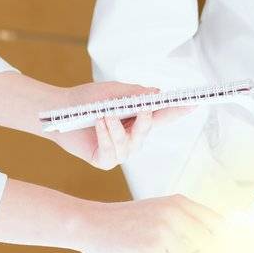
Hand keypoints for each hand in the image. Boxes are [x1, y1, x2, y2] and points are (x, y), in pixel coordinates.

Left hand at [48, 82, 195, 170]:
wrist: (60, 110)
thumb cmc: (86, 100)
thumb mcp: (112, 92)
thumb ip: (134, 93)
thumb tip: (156, 93)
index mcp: (136, 119)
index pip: (162, 115)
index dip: (178, 110)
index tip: (193, 102)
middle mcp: (131, 137)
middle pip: (148, 131)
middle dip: (146, 121)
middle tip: (143, 108)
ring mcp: (119, 151)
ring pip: (130, 145)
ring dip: (118, 128)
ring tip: (105, 115)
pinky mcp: (104, 160)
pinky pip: (112, 152)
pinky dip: (106, 136)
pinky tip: (98, 124)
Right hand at [76, 195, 221, 252]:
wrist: (91, 224)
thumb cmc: (125, 223)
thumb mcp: (158, 213)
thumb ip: (184, 224)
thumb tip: (214, 251)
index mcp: (180, 202)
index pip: (219, 223)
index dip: (221, 243)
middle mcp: (176, 212)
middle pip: (210, 246)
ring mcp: (165, 229)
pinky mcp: (153, 246)